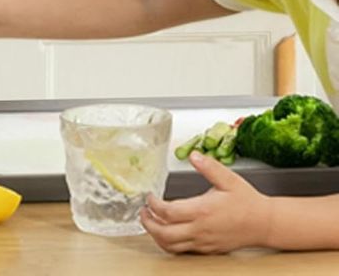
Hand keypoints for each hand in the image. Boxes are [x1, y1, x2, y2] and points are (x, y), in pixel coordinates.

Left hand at [140, 150, 271, 253]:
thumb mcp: (229, 179)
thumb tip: (194, 156)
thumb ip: (209, 167)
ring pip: (172, 246)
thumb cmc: (247, 202)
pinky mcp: (208, 249)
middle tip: (142, 212)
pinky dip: (169, 243)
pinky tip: (167, 231)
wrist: (265, 224)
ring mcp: (204, 242)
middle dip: (148, 223)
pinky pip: (183, 251)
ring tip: (150, 222)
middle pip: (165, 234)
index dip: (153, 205)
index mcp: (203, 211)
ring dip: (156, 235)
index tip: (149, 196)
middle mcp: (201, 230)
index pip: (168, 212)